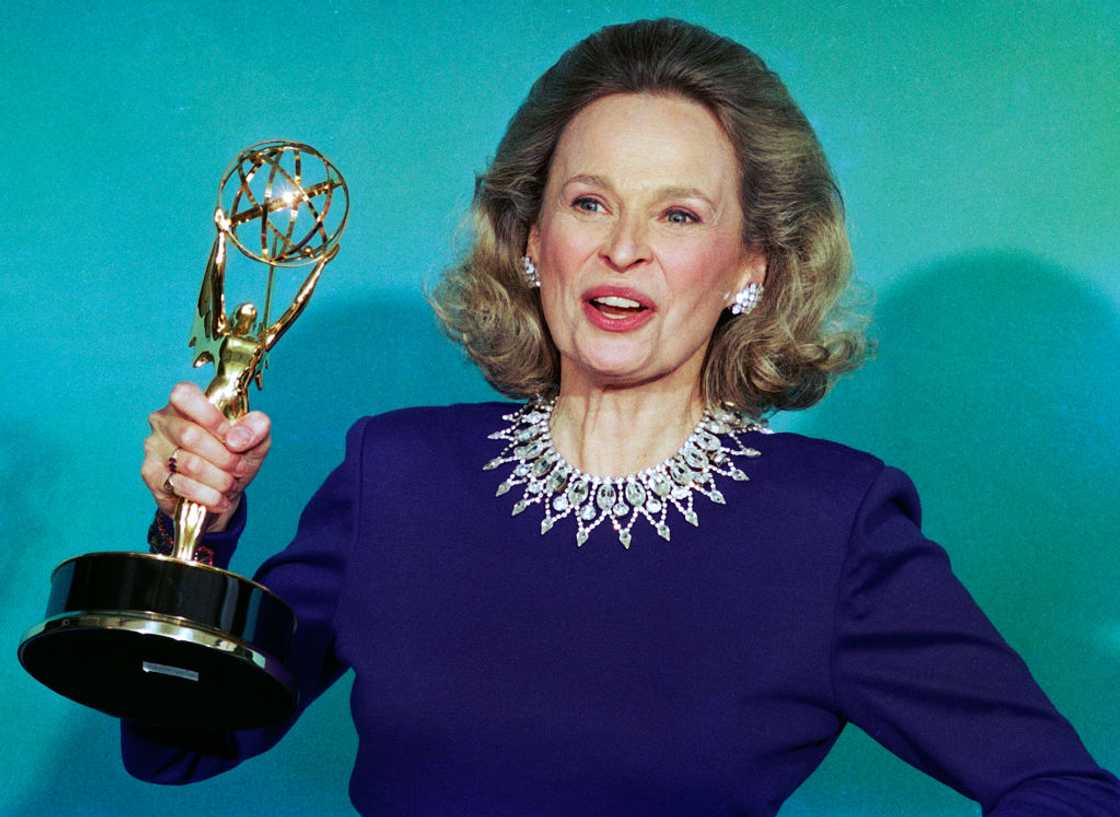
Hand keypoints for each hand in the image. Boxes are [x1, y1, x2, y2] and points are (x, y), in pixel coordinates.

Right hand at [141, 382, 271, 531]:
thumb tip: (237, 438)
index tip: (232, 438)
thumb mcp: (256, 439)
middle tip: (239, 468)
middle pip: (190, 435)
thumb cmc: (235, 456)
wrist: (222, 493)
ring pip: (189, 464)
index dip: (211, 418)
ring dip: (219, 479)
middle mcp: (164, 421)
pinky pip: (182, 486)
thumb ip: (256, 428)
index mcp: (187, 402)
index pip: (184, 395)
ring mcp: (154, 447)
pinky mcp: (151, 474)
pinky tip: (219, 498)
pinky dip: (208, 496)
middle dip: (224, 457)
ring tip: (230, 484)